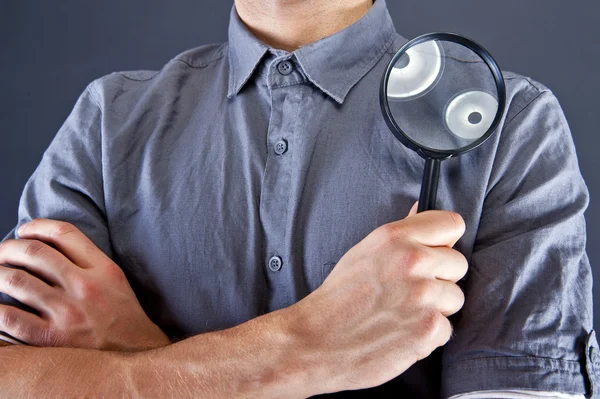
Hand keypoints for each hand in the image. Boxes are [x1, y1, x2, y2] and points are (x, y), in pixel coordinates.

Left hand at [0, 219, 169, 350]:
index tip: (25, 230)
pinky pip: (10, 318)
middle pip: (34, 253)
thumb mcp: (115, 280)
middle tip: (2, 252)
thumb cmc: (123, 318)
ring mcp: (67, 313)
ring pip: (16, 281)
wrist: (136, 356)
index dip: (37, 226)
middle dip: (9, 248)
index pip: (64, 234)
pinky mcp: (51, 339)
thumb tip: (51, 247)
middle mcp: (84, 287)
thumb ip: (88, 261)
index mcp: (103, 269)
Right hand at [288, 204, 467, 393]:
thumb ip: (401, 234)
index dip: (443, 241)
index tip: (434, 253)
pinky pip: (446, 329)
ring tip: (401, 314)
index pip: (451, 224)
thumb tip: (422, 209)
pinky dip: (427, 336)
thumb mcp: (364, 252)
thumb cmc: (338, 299)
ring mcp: (423, 295)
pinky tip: (400, 334)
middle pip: (458, 263)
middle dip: (439, 279)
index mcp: (395, 237)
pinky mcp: (428, 328)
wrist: (316, 342)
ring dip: (435, 309)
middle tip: (408, 292)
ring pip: (455, 298)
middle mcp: (412, 261)